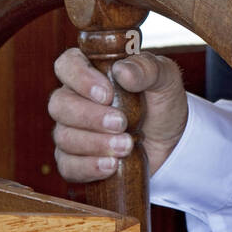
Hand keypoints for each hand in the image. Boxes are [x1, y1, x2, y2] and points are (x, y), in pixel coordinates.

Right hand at [49, 47, 187, 182]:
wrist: (172, 142)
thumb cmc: (162, 102)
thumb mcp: (165, 79)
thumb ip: (146, 69)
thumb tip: (122, 70)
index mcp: (90, 71)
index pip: (66, 65)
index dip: (80, 79)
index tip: (107, 94)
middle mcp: (74, 99)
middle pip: (59, 105)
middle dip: (90, 117)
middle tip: (122, 123)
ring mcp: (71, 131)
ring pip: (64, 137)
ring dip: (96, 143)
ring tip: (126, 146)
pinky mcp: (74, 160)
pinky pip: (68, 166)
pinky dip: (89, 167)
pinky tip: (112, 165)